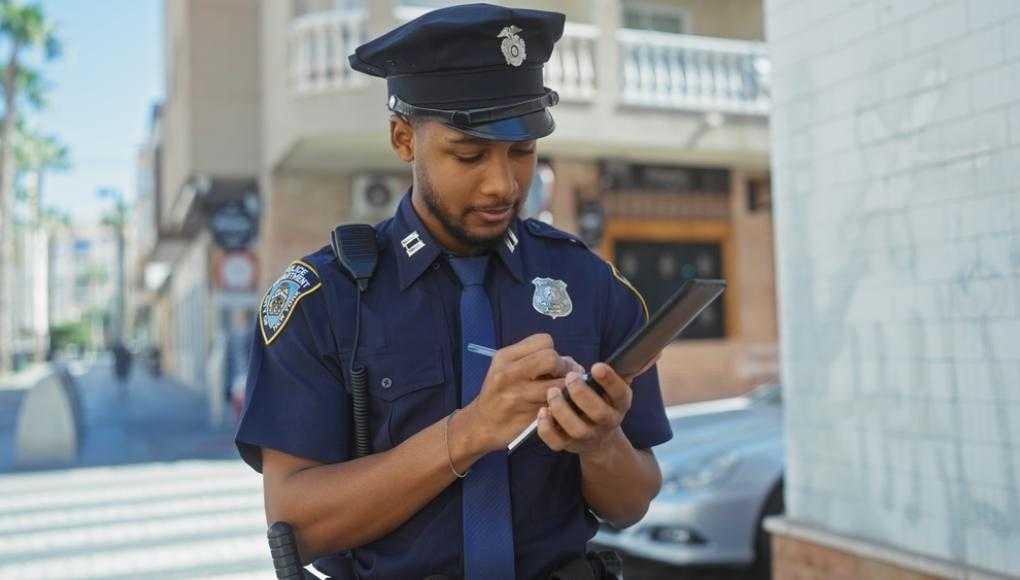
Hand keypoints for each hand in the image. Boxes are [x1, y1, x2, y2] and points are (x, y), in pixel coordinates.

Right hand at [463, 334, 576, 452]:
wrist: (481, 424)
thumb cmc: (499, 393)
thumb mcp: (508, 369)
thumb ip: (537, 360)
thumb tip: (572, 364)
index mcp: (506, 356)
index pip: (544, 341)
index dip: (554, 352)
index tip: (554, 366)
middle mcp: (509, 372)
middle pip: (552, 358)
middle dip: (564, 368)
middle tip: (562, 379)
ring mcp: (517, 395)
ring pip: (557, 384)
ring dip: (565, 389)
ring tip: (560, 394)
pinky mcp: (527, 415)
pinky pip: (555, 405)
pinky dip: (560, 405)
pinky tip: (554, 407)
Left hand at [536, 363, 633, 456]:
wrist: (599, 438)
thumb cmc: (603, 401)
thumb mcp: (614, 387)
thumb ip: (621, 370)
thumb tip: (649, 353)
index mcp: (620, 404)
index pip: (620, 393)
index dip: (610, 380)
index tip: (596, 366)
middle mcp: (607, 422)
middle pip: (599, 413)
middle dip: (582, 394)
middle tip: (570, 376)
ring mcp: (588, 436)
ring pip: (577, 429)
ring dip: (562, 410)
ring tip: (552, 391)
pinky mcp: (569, 446)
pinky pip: (557, 442)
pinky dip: (547, 428)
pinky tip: (542, 410)